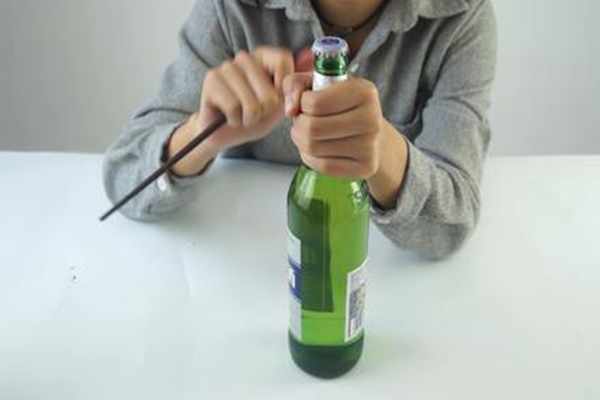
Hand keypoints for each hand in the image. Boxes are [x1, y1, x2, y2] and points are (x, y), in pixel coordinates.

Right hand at [169, 47, 295, 175]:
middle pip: (270, 91)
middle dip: (266, 111)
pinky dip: (236, 120)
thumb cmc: (255, 117)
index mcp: (263, 56)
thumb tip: (310, 57)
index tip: (277, 100)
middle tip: (255, 112)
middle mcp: (244, 57)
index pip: (284, 59)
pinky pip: (234, 108)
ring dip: (250, 118)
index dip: (285, 88)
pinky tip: (230, 118)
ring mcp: (225, 67)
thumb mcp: (281, 103)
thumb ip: (295, 84)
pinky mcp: (211, 81)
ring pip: (252, 103)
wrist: (225, 134)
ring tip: (243, 115)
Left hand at [283, 75, 384, 178]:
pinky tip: (316, 150)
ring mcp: (370, 145)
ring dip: (301, 141)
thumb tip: (290, 110)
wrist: (371, 133)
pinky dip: (311, 158)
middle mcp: (371, 118)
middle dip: (298, 125)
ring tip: (307, 134)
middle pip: (312, 128)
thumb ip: (295, 84)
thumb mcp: (318, 84)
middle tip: (302, 122)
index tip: (307, 104)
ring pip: (314, 147)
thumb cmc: (341, 105)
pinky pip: (323, 166)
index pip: (315, 103)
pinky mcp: (365, 167)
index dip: (302, 104)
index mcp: (363, 91)